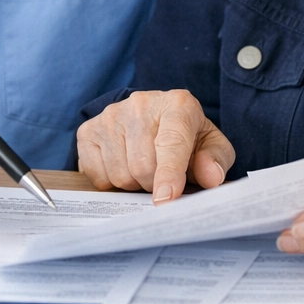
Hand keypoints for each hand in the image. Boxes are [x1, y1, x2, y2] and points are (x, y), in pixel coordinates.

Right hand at [76, 90, 235, 202]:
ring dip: (134, 184)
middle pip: (143, 167)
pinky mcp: (88, 130)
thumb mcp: (210, 145)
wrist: (152, 117)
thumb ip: (216, 160)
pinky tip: (123, 165)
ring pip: (120, 175)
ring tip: (144, 169)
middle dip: (155, 184)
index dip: (169, 174)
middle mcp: (141, 104)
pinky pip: (98, 176)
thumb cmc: (185, 136)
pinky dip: (112, 182)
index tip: (166, 199)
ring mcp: (111, 116)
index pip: (171, 143)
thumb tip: (210, 176)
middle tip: (163, 179)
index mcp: (178, 105)